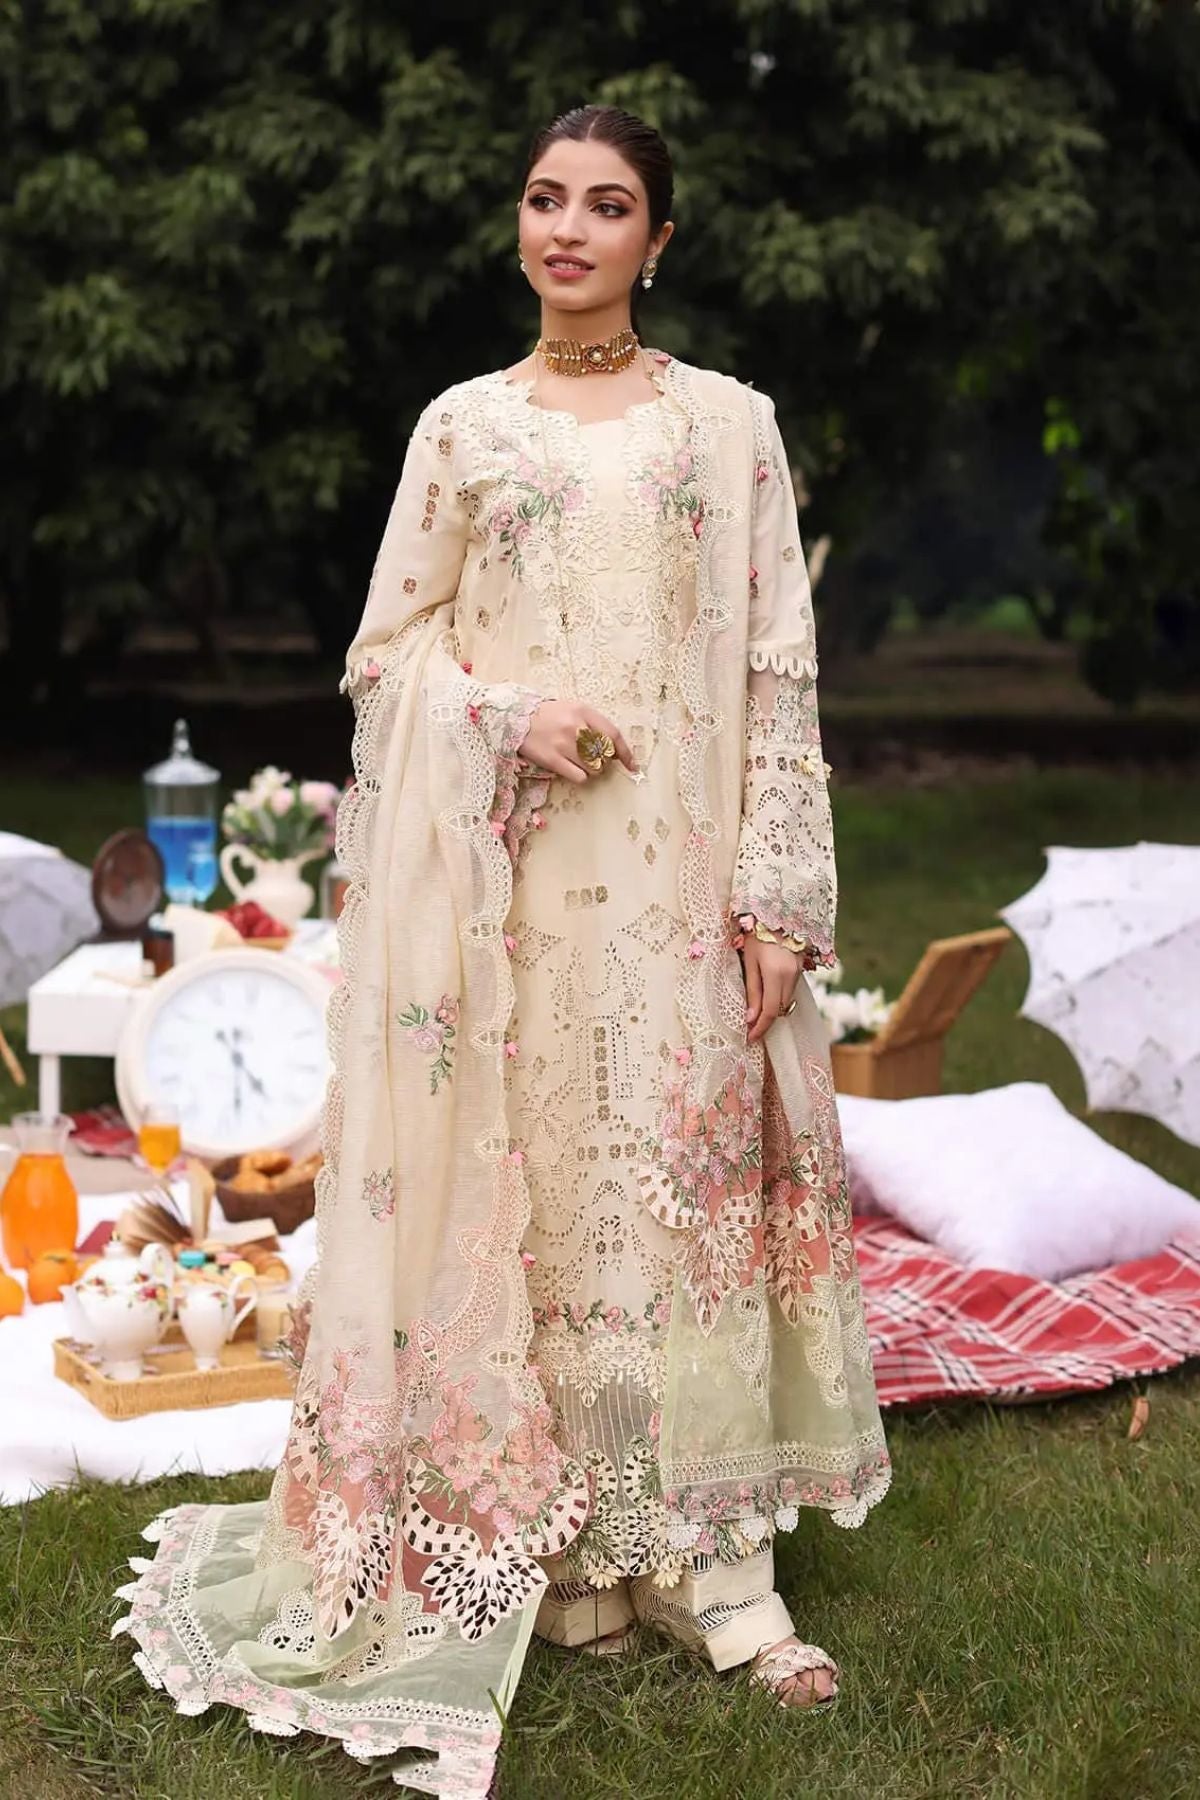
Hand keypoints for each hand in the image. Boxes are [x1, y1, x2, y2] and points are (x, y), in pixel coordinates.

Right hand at [518, 698, 636, 785]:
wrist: (516, 718)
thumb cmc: (548, 715)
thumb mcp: (573, 709)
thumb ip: (593, 724)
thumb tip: (613, 748)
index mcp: (583, 711)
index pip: (613, 734)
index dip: (625, 752)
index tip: (631, 765)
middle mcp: (576, 727)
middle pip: (605, 754)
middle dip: (605, 761)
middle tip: (596, 759)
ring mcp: (563, 744)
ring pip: (594, 768)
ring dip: (593, 770)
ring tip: (582, 763)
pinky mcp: (552, 760)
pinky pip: (579, 776)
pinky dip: (581, 776)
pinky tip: (573, 769)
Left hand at [742, 937, 800, 1042]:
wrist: (779, 913)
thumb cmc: (757, 934)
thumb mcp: (750, 961)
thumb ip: (752, 990)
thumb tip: (750, 1018)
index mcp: (776, 974)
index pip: (770, 1011)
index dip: (760, 1028)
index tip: (749, 1039)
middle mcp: (791, 977)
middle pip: (780, 1010)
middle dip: (766, 1023)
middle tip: (750, 1031)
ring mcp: (798, 973)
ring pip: (786, 1002)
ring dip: (773, 1011)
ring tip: (755, 1017)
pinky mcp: (800, 970)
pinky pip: (790, 992)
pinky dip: (779, 1000)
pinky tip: (767, 1000)